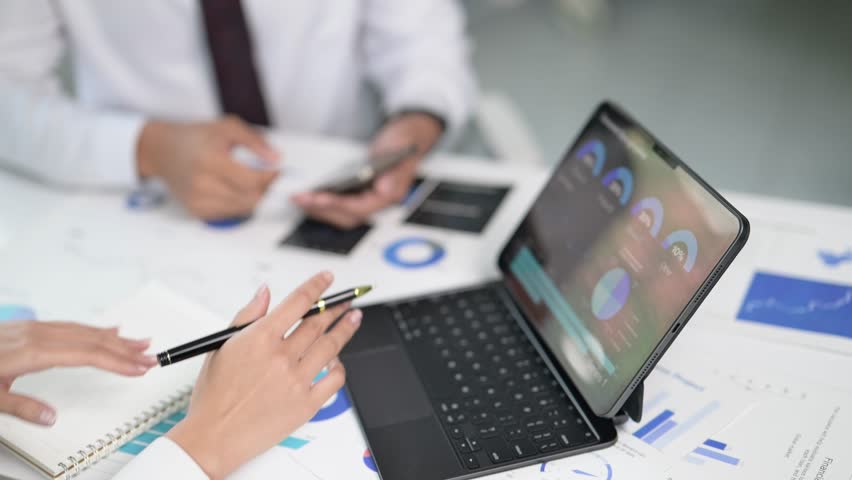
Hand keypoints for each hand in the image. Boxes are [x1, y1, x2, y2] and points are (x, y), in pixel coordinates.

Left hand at [0, 322, 155, 424]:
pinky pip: (69, 325)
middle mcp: (35, 335)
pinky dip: (92, 329)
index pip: (86, 355)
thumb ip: (20, 406)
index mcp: (30, 352)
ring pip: (82, 329)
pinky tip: (105, 330)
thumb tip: (51, 416)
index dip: (116, 361)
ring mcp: (32, 328)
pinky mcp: (27, 328)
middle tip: (151, 356)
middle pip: (90, 339)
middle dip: (124, 348)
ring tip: (139, 342)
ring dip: (113, 336)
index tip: (139, 368)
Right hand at [136, 116, 280, 220]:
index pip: (253, 181)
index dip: (270, 177)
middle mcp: (202, 184)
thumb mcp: (227, 127)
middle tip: (264, 175)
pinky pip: (230, 214)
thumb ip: (255, 141)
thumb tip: (275, 158)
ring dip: (252, 196)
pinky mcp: (197, 212)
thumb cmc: (194, 138)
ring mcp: (198, 201)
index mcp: (210, 161)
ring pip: (243, 209)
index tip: (276, 170)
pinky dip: (238, 203)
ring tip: (246, 179)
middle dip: (264, 188)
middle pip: (251, 198)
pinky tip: (231, 188)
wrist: (162, 151)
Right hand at [166, 273, 361, 478]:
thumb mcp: (222, 346)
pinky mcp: (306, 405)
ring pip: (331, 347)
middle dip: (337, 307)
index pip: (298, 302)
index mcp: (260, 338)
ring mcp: (297, 381)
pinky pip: (334, 380)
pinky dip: (340, 367)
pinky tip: (338, 360)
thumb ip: (247, 315)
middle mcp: (282, 357)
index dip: (317, 286)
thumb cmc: (214, 394)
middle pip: (319, 323)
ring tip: (354, 319)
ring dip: (346, 329)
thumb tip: (265, 291)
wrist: (214, 436)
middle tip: (347, 300)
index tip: (327, 278)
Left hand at [291, 112, 442, 228]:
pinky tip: (310, 195)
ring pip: (341, 214)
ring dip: (319, 209)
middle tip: (301, 198)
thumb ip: (396, 169)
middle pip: (347, 216)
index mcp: (390, 193)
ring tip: (300, 198)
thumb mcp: (401, 147)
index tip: (318, 197)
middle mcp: (378, 200)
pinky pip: (339, 204)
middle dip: (322, 209)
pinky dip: (323, 203)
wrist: (407, 134)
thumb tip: (385, 188)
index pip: (360, 208)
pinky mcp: (359, 193)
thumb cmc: (404, 140)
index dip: (338, 205)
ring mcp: (368, 198)